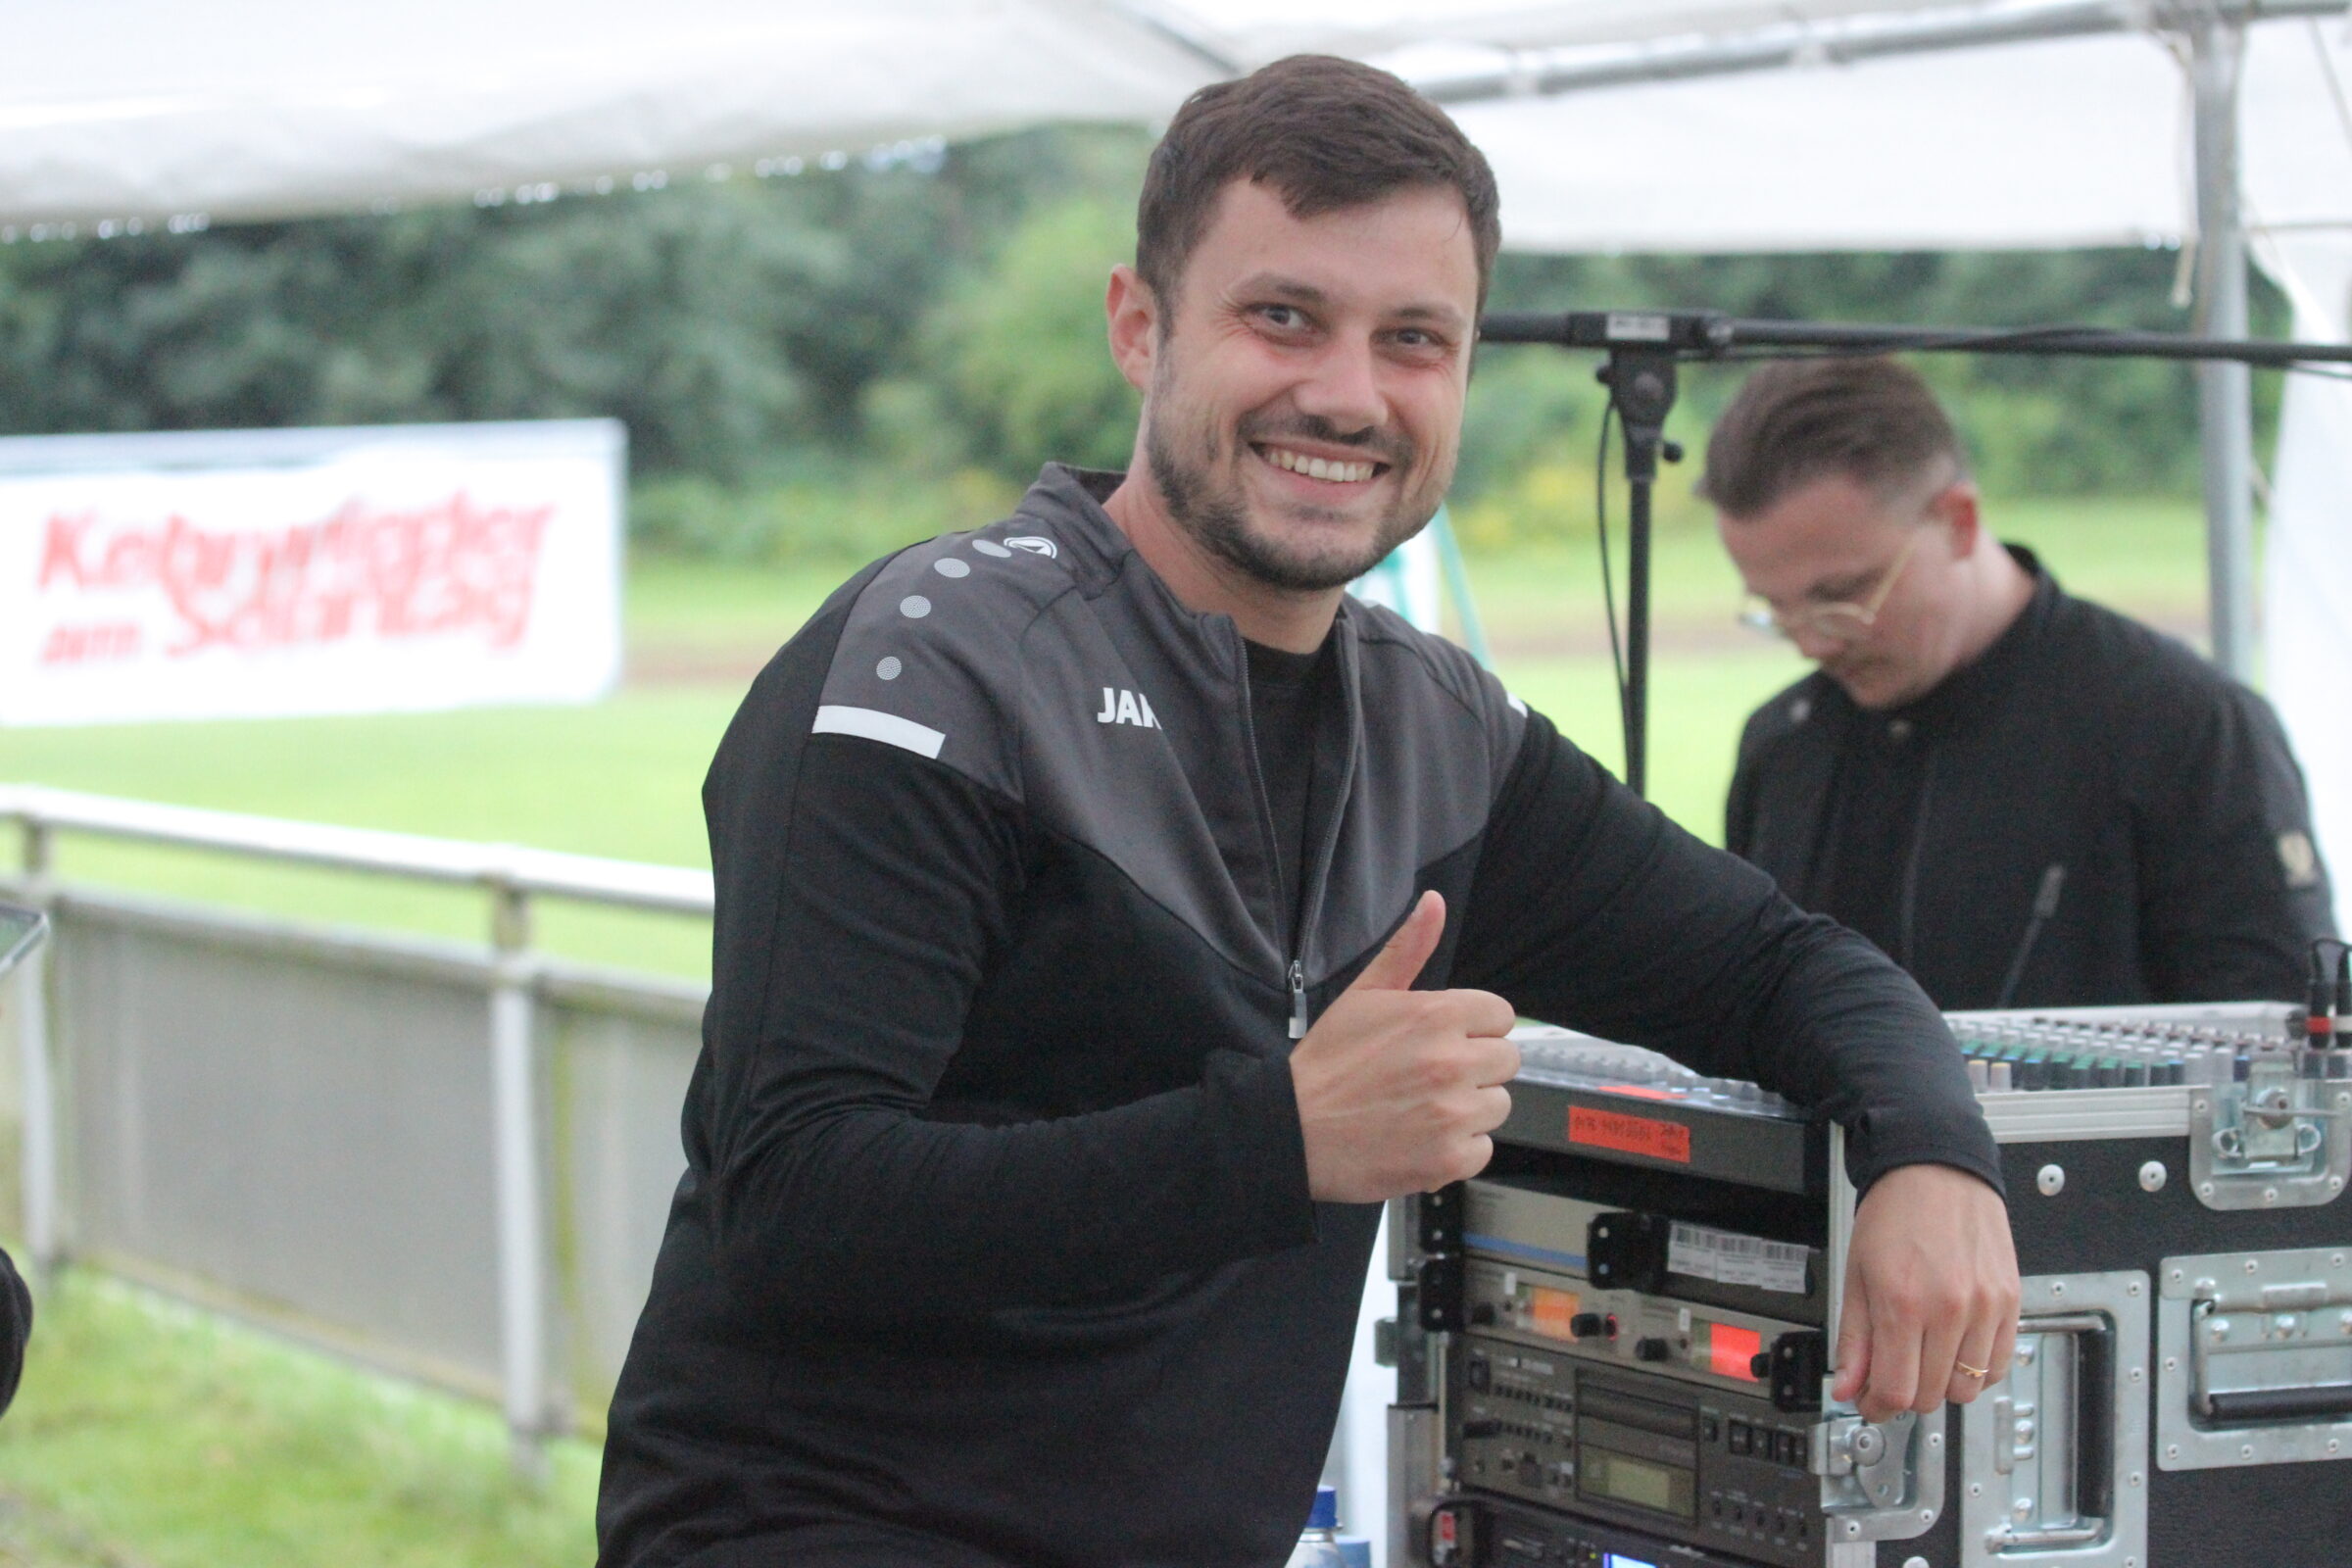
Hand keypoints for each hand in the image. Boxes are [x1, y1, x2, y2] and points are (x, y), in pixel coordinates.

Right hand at [1290, 890, 1520, 1202]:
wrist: (1293, 1130)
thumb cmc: (1326, 1063)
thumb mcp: (1363, 996)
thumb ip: (1407, 949)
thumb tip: (1433, 902)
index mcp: (1438, 1015)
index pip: (1501, 1016)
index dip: (1474, 1029)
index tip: (1445, 1042)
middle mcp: (1453, 1061)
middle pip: (1507, 1061)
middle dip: (1476, 1068)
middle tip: (1431, 1078)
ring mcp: (1454, 1113)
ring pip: (1498, 1105)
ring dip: (1469, 1109)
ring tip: (1423, 1109)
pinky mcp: (1450, 1158)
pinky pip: (1483, 1148)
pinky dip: (1458, 1149)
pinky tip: (1422, 1139)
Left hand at [1834, 1163, 2019, 1420]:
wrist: (1938, 1171)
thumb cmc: (1895, 1214)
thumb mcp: (1857, 1275)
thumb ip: (1853, 1340)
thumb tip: (1848, 1388)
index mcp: (1903, 1303)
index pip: (1896, 1391)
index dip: (1878, 1407)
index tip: (1871, 1403)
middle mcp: (1949, 1309)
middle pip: (1932, 1396)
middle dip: (1906, 1395)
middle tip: (1892, 1375)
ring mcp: (1986, 1308)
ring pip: (1968, 1389)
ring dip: (1942, 1385)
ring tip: (1924, 1357)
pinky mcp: (2010, 1303)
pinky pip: (1999, 1366)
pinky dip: (1976, 1371)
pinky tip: (1955, 1349)